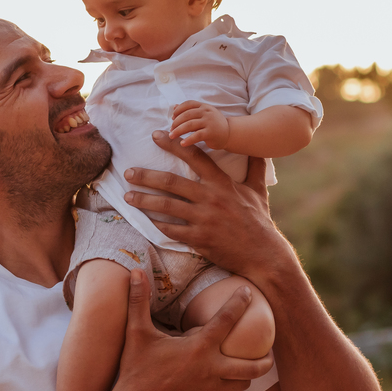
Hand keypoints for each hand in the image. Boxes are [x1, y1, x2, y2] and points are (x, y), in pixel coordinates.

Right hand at [114, 269, 273, 390]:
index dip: (239, 303)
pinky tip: (214, 380)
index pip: (227, 320)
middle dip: (266, 359)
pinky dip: (221, 384)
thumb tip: (135, 271)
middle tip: (272, 351)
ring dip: (247, 375)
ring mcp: (210, 390)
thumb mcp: (137, 332)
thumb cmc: (136, 368)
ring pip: (241, 384)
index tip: (248, 291)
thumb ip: (139, 300)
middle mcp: (211, 370)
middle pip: (251, 366)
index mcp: (199, 348)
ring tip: (250, 368)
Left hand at [123, 131, 289, 275]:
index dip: (173, 144)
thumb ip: (256, 167)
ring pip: (166, 206)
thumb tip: (259, 148)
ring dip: (143, 200)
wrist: (264, 255)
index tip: (155, 135)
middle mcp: (211, 198)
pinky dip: (156, 224)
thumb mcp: (258, 191)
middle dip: (146, 175)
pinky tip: (143, 219)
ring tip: (127, 196)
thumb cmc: (259, 221)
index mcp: (222, 183)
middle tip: (128, 172)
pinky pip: (171, 230)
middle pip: (171, 182)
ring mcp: (204, 219)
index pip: (194, 157)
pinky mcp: (199, 239)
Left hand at [169, 101, 231, 148]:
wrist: (230, 133)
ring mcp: (209, 122)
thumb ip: (190, 110)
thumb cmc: (213, 124)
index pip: (188, 104)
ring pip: (189, 125)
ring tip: (172, 136)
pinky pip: (196, 136)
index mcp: (204, 106)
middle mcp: (206, 112)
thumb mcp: (203, 114)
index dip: (178, 110)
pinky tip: (182, 144)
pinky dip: (188, 140)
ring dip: (178, 131)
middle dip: (176, 122)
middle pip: (186, 115)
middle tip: (170, 130)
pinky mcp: (211, 133)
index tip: (172, 117)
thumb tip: (174, 106)